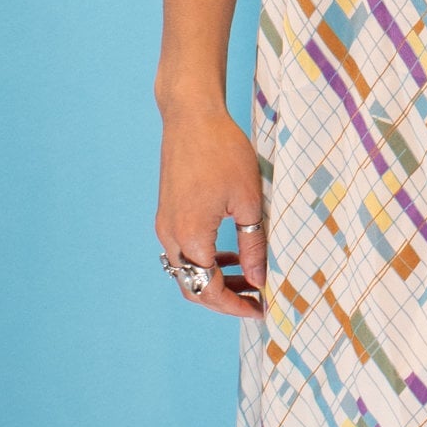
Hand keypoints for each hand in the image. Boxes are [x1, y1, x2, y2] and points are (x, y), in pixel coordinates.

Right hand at [156, 101, 268, 318]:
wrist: (191, 116)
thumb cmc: (222, 152)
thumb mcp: (248, 201)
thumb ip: (253, 245)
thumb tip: (259, 279)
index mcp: (190, 237)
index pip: (209, 291)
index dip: (235, 306)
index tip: (261, 310)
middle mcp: (170, 236)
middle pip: (194, 286)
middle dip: (225, 297)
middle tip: (257, 298)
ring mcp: (165, 225)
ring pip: (188, 269)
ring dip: (216, 278)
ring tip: (249, 277)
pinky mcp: (167, 213)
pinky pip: (184, 250)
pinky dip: (206, 259)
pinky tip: (230, 253)